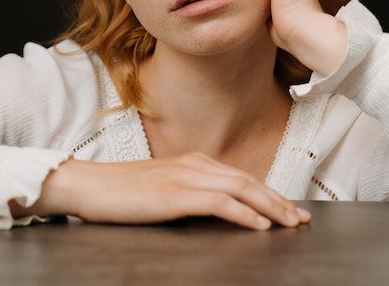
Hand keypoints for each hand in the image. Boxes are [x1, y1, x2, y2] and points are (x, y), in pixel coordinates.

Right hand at [15, 153, 311, 229]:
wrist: (87, 185)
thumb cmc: (119, 192)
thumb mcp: (159, 189)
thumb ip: (186, 193)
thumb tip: (211, 209)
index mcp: (191, 162)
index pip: (240, 177)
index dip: (268, 193)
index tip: (289, 208)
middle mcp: (193, 164)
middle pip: (248, 181)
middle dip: (279, 200)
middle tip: (302, 218)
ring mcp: (185, 177)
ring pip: (241, 189)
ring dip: (271, 207)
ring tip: (291, 223)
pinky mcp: (175, 194)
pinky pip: (221, 202)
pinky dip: (245, 213)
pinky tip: (260, 225)